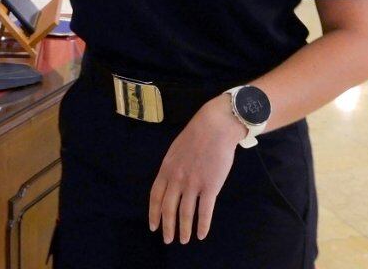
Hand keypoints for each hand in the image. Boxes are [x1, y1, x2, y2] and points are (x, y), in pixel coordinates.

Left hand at [148, 97, 244, 243]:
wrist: (214, 127)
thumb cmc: (196, 137)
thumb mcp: (175, 151)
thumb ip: (171, 168)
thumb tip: (169, 184)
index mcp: (166, 169)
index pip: (155, 196)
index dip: (154, 213)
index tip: (153, 227)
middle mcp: (177, 178)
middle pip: (168, 208)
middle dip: (167, 226)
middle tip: (168, 239)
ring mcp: (193, 183)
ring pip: (185, 213)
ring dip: (184, 229)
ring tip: (185, 240)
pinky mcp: (210, 186)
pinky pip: (204, 211)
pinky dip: (202, 225)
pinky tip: (201, 235)